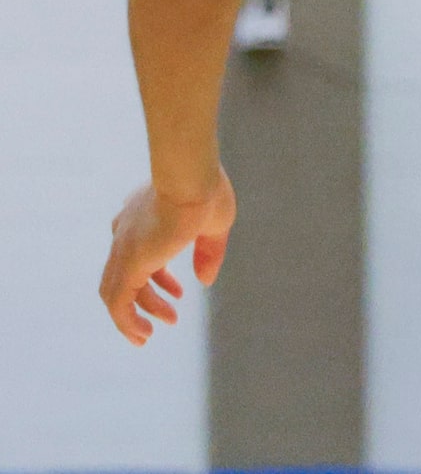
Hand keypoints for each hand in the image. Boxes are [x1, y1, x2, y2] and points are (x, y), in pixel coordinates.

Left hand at [100, 169, 235, 344]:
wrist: (188, 176)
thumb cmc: (206, 191)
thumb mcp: (214, 226)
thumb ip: (208, 254)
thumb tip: (205, 281)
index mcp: (140, 217)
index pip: (139, 253)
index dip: (159, 277)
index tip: (178, 291)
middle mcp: (124, 233)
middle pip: (126, 276)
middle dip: (147, 299)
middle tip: (170, 317)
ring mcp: (122, 250)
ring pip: (116, 293)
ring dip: (133, 317)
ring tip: (151, 334)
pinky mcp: (126, 266)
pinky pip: (117, 304)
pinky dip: (126, 322)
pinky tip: (142, 335)